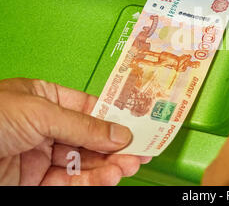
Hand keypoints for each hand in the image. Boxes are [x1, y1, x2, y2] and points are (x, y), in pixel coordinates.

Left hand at [0, 78, 150, 184]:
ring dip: (109, 165)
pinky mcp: (34, 182)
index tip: (140, 125)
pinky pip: (69, 181)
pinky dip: (91, 181)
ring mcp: (40, 156)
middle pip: (91, 137)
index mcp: (45, 98)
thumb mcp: (39, 112)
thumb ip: (83, 125)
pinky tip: (108, 177)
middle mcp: (45, 127)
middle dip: (116, 144)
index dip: (116, 117)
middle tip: (142, 150)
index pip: (90, 108)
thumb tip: (119, 132)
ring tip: (130, 165)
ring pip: (83, 162)